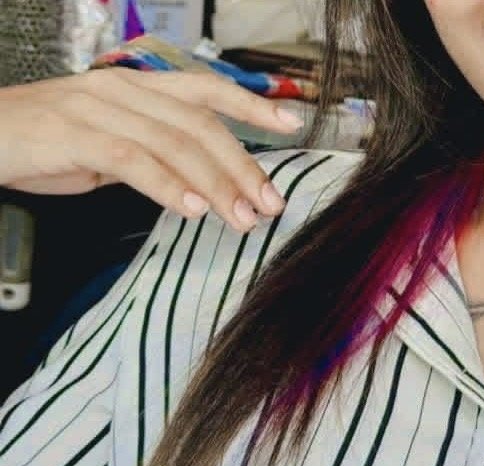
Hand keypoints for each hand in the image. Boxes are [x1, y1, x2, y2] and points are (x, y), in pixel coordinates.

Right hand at [0, 68, 306, 231]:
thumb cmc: (46, 142)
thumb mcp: (111, 142)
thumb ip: (156, 153)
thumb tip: (204, 184)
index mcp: (137, 86)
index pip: (205, 90)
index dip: (251, 106)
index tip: (291, 125)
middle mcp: (123, 89)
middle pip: (200, 124)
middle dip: (242, 165)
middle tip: (269, 202)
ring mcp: (98, 108)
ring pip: (174, 143)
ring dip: (215, 184)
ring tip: (240, 217)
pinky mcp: (74, 134)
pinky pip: (132, 160)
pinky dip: (167, 186)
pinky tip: (191, 208)